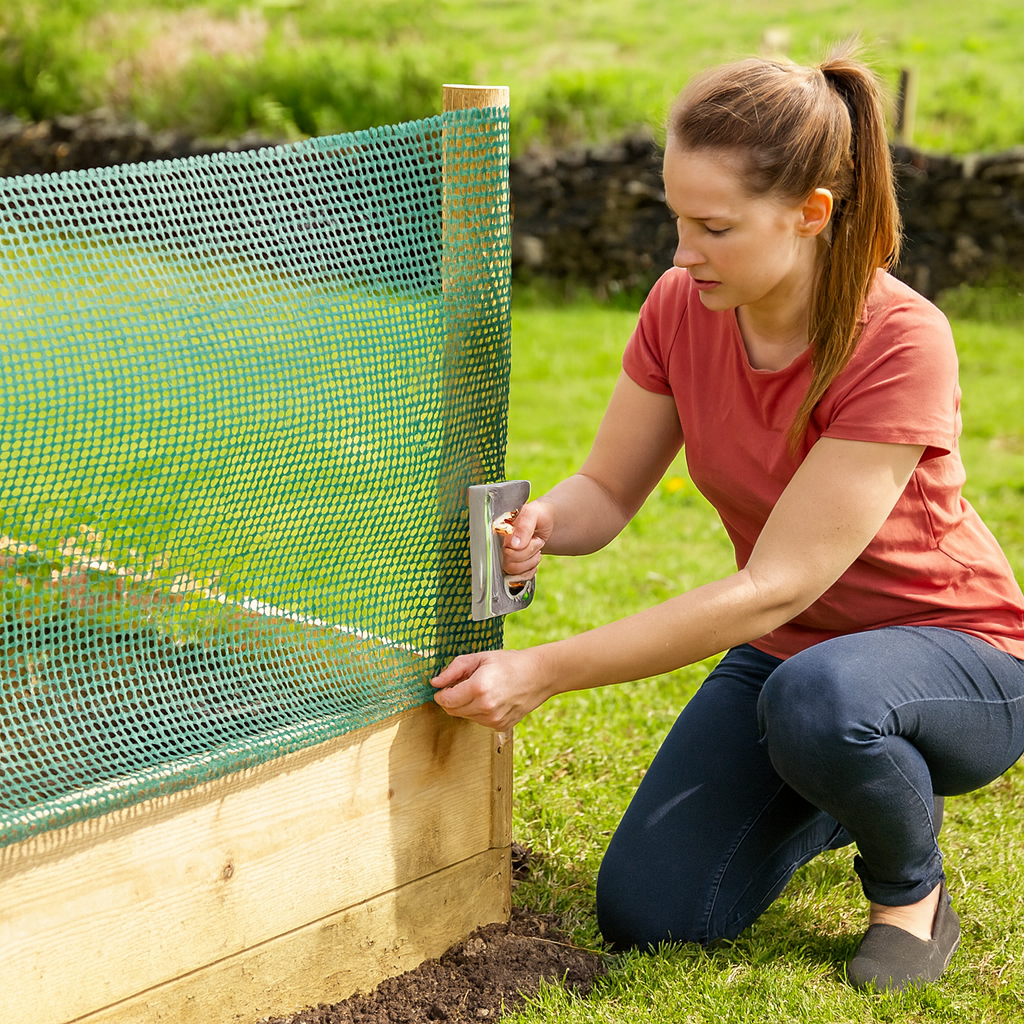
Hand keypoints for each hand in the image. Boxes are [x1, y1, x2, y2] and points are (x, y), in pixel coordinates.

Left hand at [430, 648, 550, 731]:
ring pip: (465, 717)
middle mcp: (485, 707)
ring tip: (481, 689)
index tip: (443, 687)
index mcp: (479, 687)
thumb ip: (454, 669)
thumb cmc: (510, 663)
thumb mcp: (479, 657)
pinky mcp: (501, 726)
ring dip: (466, 705)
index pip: (446, 700)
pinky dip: (479, 711)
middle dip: (452, 699)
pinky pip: (479, 721)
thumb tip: (435, 682)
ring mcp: (494, 719)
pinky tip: (491, 699)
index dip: (441, 693)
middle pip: (453, 711)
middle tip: (462, 685)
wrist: (539, 675)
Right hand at [497, 499, 552, 580]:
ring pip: (512, 571)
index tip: (534, 538)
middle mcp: (497, 544)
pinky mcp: (510, 566)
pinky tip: (532, 559)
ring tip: (535, 549)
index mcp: (499, 530)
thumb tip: (513, 545)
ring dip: (530, 562)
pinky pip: (517, 578)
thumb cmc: (538, 516)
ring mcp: (502, 556)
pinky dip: (529, 571)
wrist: (546, 523)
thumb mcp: (534, 514)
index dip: (523, 548)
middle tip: (536, 541)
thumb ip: (524, 526)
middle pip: (508, 562)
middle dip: (529, 553)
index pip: (504, 549)